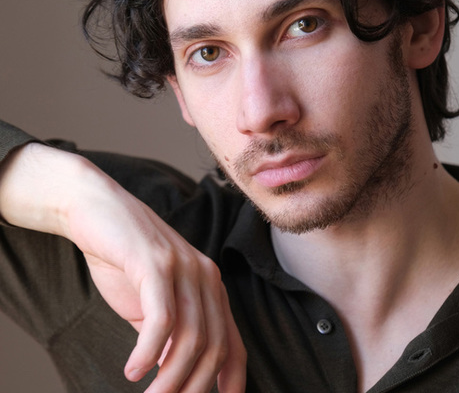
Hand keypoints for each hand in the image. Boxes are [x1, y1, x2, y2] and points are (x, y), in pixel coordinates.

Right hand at [0, 143, 245, 392]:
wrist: (97, 211)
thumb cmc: (124, 260)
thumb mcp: (152, 303)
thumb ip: (167, 335)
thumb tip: (172, 375)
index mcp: (210, 288)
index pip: (233, 344)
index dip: (231, 383)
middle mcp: (205, 277)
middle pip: (214, 348)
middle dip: (194, 388)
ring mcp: (183, 267)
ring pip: (190, 338)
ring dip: (170, 380)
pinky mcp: (155, 263)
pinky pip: (162, 318)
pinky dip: (148, 352)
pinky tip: (132, 371)